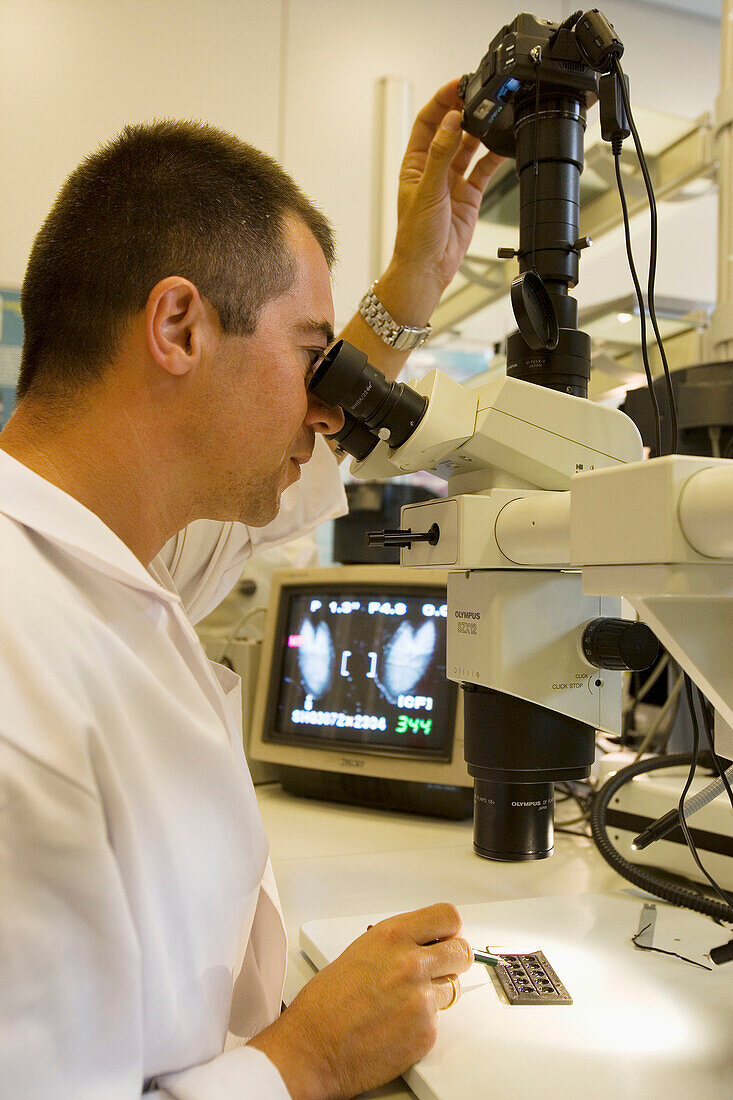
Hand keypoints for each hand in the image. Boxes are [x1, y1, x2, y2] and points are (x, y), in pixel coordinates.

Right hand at [248, 902, 471, 1099]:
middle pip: (462, 951)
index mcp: (392, 936)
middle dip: (452, 961)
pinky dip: (422, 1024)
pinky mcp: (426, 1031)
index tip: (446, 938)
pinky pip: (438, 1021)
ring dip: (436, 994)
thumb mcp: (361, 952)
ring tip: (405, 1002)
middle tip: (437, 970)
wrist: (312, 1047)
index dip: (450, 929)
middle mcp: (411, 962)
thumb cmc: (325, 1003)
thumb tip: (421, 945)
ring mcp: (421, 998)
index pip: (448, 917)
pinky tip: (397, 1026)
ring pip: (453, 988)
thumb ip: (397, 945)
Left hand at [379, 79, 504, 323]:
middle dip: (464, 111)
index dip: (442, 101)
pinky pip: (483, 169)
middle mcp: (433, 169)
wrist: (428, 268)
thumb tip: (450, 122)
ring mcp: (452, 182)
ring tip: (493, 116)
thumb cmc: (416, 236)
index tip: (457, 85)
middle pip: (450, 130)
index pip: (428, 122)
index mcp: (414, 164)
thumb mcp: (428, 190)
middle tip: (479, 96)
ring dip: (480, 132)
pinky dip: (493, 157)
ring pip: (468, 147)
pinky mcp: (468, 196)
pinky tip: (503, 145)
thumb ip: (441, 154)